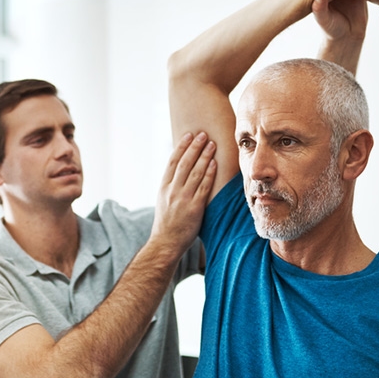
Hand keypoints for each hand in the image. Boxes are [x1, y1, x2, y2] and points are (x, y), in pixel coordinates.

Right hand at [151, 132, 215, 254]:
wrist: (165, 243)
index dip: (181, 147)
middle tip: (203, 134)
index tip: (189, 135)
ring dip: (204, 156)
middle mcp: (172, 190)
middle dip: (194, 147)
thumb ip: (171, 186)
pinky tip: (215, 163)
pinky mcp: (194, 208)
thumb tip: (181, 172)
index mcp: (163, 187)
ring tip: (212, 144)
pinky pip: (203, 187)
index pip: (173, 162)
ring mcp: (183, 199)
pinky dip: (209, 174)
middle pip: (184, 163)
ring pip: (195, 172)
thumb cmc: (167, 223)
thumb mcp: (163, 200)